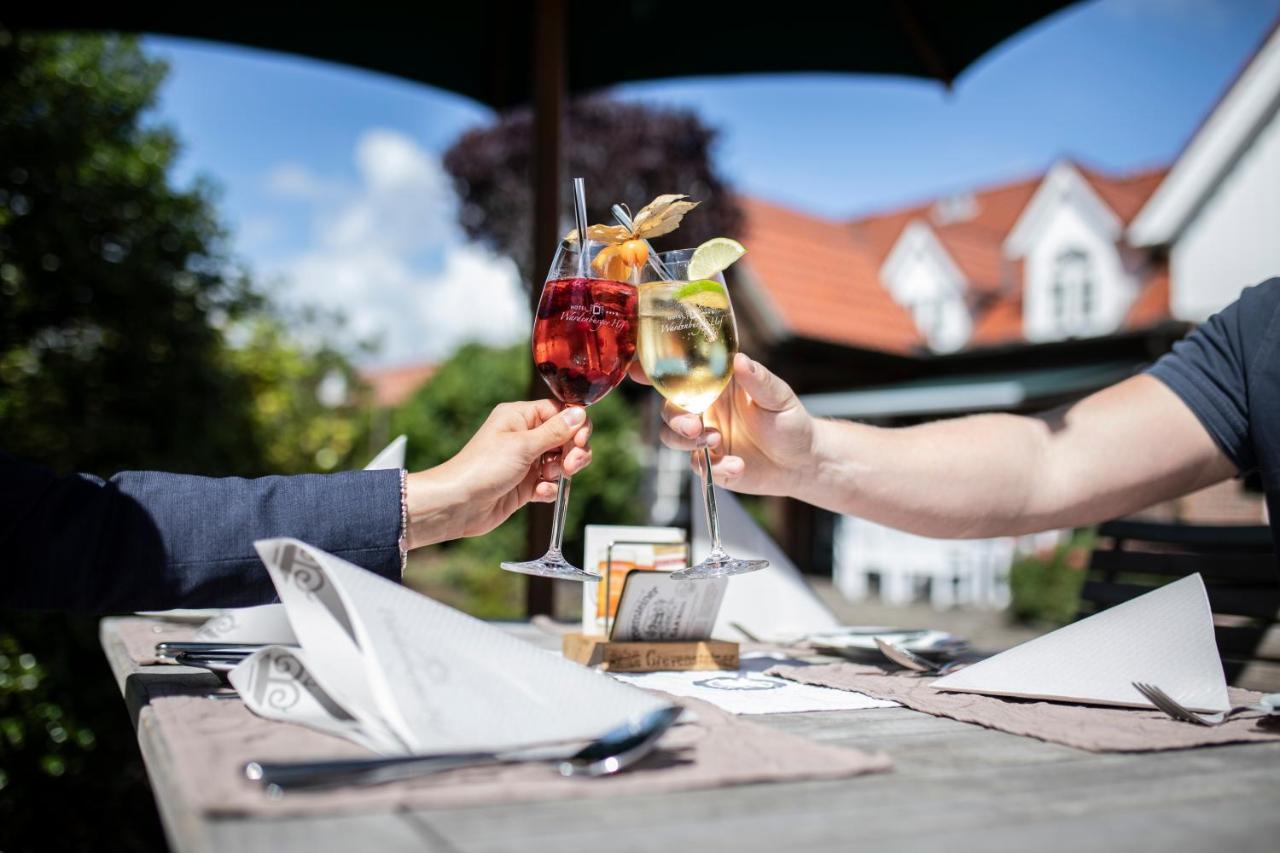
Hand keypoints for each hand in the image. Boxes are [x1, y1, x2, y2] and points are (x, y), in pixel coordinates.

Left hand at [404, 401, 590, 547]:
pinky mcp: (525, 485)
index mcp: (520, 417)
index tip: (580, 441)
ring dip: (562, 471)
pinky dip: (549, 489)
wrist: (459, 504)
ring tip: (549, 478)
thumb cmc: (483, 467)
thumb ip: (555, 431)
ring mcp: (526, 462)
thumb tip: (580, 413)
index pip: (560, 412)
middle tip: (570, 465)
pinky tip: (539, 493)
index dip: (575, 426)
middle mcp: (524, 436)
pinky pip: (550, 484)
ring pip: (561, 462)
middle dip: (573, 452)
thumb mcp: (523, 445)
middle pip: (565, 438)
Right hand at [653, 353, 816, 496]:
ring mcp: (705, 438)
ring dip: (686, 441)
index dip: (657, 371)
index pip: (682, 374)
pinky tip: (737, 465)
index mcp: (717, 385)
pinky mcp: (710, 464)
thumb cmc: (791, 422)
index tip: (640, 372)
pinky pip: (697, 466)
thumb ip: (758, 380)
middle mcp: (705, 409)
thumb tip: (740, 360)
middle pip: (670, 408)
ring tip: (715, 443)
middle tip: (693, 426)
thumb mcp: (779, 397)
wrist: (803, 463)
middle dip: (675, 417)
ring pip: (673, 437)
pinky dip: (715, 468)